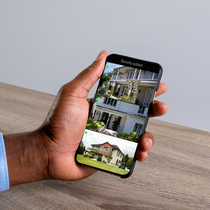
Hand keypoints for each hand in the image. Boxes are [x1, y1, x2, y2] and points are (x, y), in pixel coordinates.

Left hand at [4, 50, 166, 185]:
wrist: (49, 153)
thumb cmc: (57, 123)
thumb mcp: (73, 94)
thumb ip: (88, 76)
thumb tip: (102, 55)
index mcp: (101, 105)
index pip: (126, 95)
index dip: (143, 90)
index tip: (157, 86)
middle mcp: (108, 121)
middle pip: (137, 114)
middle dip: (153, 110)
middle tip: (161, 107)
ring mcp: (110, 138)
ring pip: (137, 135)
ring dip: (148, 136)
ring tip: (146, 139)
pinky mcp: (110, 154)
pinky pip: (129, 153)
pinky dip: (139, 154)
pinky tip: (140, 153)